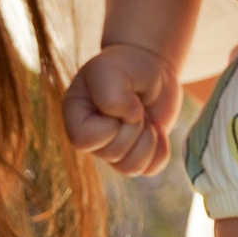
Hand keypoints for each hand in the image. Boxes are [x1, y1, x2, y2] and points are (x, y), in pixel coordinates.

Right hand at [63, 43, 180, 174]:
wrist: (151, 68)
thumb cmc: (125, 67)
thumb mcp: (110, 70)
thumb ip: (111, 94)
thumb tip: (131, 119)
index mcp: (76, 117)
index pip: (83, 140)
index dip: (109, 124)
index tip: (121, 101)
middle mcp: (92, 138)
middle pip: (112, 153)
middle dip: (133, 127)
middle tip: (136, 106)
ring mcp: (115, 149)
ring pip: (131, 168)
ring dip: (148, 140)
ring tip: (146, 117)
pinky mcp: (138, 155)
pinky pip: (150, 170)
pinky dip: (161, 150)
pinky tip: (158, 130)